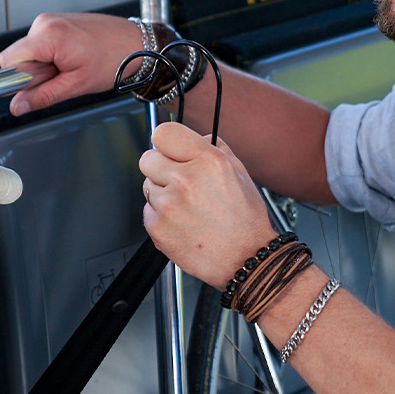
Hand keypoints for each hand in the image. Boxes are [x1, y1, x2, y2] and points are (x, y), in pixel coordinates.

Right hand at [0, 13, 143, 115]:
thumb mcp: (75, 85)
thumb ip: (42, 96)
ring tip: (73, 65)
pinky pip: (42, 43)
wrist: (138, 44)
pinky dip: (53, 54)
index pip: (8, 60)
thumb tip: (17, 106)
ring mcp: (51, 18)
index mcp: (47, 35)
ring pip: (30, 51)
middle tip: (64, 75)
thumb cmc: (113, 61)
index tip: (37, 85)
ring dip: (46, 63)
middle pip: (19, 56)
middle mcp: (45, 22)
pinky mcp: (58, 20)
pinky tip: (74, 57)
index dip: (18, 78)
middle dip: (36, 71)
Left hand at [139, 122, 277, 288]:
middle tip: (178, 182)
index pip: (163, 133)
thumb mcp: (240, 174)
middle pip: (147, 158)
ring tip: (188, 209)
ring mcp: (168, 204)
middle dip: (160, 168)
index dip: (166, 143)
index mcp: (208, 160)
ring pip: (148, 186)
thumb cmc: (246, 221)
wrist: (246, 260)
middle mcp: (186, 179)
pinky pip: (148, 211)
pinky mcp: (157, 227)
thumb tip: (197, 137)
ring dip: (162, 194)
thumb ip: (215, 148)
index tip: (169, 150)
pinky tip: (183, 224)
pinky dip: (161, 217)